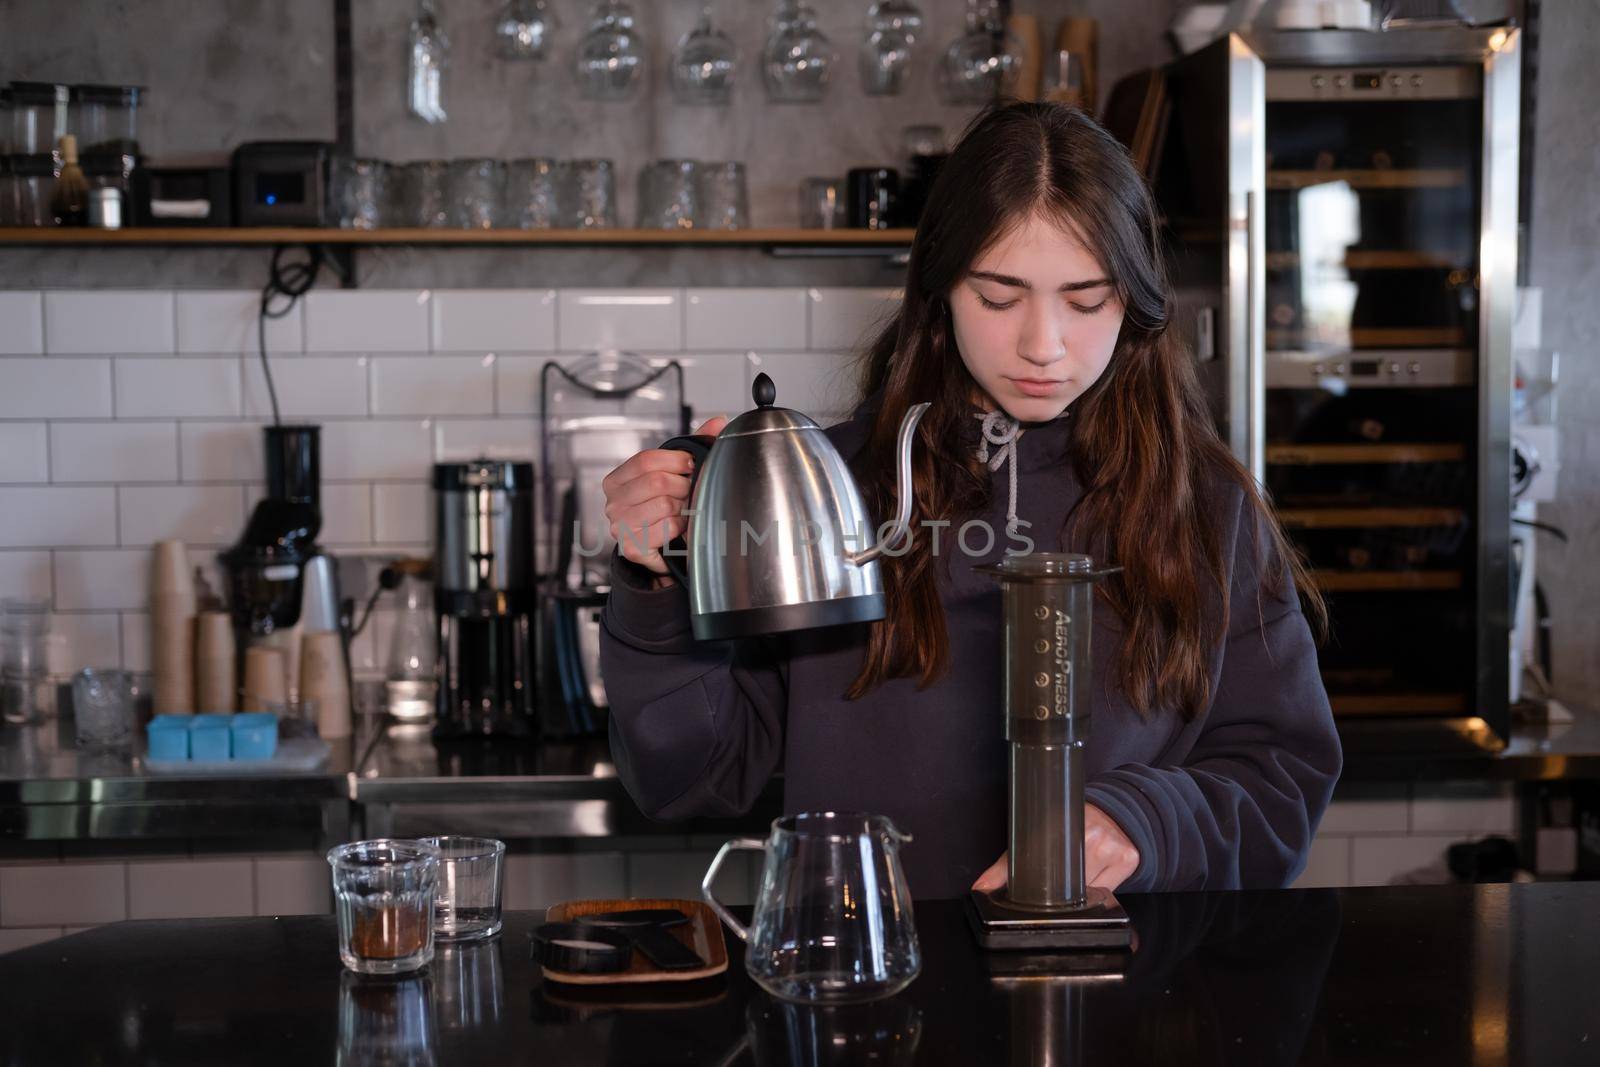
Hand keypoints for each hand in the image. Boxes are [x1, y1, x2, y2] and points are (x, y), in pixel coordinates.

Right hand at [601, 415, 728, 582]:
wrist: (661, 549)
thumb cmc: (664, 509)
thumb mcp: (673, 475)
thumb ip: (691, 447)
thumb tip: (717, 422)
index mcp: (617, 480)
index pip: (646, 460)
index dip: (675, 461)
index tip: (689, 466)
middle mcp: (613, 502)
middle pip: (657, 481)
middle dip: (681, 487)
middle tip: (685, 495)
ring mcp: (619, 526)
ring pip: (665, 504)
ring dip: (682, 509)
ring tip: (680, 512)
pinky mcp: (632, 547)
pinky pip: (668, 527)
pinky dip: (680, 527)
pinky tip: (676, 529)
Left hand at [972, 803, 1140, 892]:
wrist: (1115, 809)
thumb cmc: (1073, 822)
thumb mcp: (1039, 832)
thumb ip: (1007, 863)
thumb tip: (981, 887)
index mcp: (1062, 824)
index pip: (1043, 863)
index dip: (1037, 883)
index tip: (1031, 893)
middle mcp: (1090, 835)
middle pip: (1067, 885)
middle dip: (1059, 891)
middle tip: (1056, 882)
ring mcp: (1112, 848)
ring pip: (1087, 892)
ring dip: (1078, 894)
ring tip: (1075, 875)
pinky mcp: (1128, 859)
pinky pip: (1106, 892)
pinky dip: (1097, 892)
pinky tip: (1095, 876)